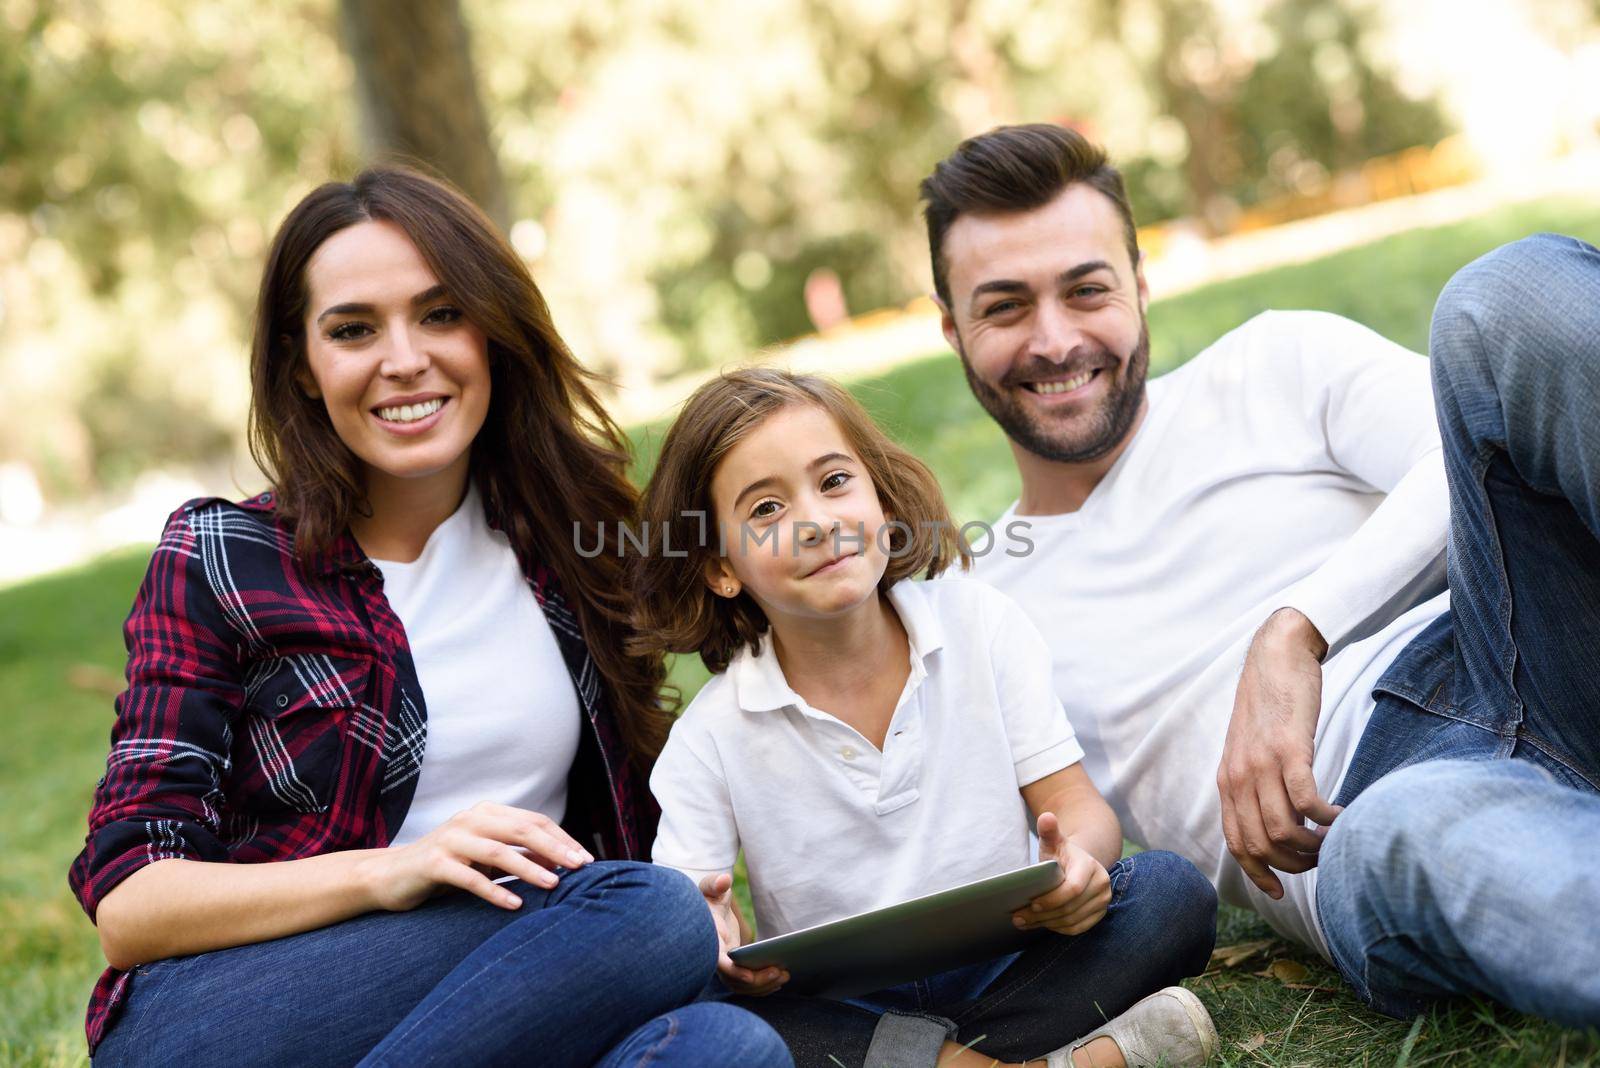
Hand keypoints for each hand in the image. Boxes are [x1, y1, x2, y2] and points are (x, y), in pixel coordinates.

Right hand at [359, 801, 592, 912]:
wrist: (391, 877)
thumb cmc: (447, 867)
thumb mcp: (485, 857)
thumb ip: (517, 854)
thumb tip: (560, 862)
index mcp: (486, 813)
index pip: (533, 821)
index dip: (562, 838)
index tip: (586, 859)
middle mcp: (470, 820)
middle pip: (521, 830)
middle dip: (554, 848)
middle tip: (580, 867)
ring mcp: (450, 840)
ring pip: (498, 852)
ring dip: (529, 869)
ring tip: (554, 885)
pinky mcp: (433, 863)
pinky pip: (469, 877)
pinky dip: (495, 892)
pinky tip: (515, 905)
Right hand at [699, 873, 786, 995]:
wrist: (706, 910)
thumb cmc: (710, 898)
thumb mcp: (710, 888)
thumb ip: (715, 884)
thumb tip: (724, 881)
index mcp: (709, 940)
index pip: (718, 961)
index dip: (733, 972)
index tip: (750, 977)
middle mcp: (714, 957)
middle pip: (734, 980)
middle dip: (757, 981)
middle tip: (780, 972)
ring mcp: (724, 965)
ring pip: (741, 986)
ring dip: (763, 986)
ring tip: (785, 975)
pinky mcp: (734, 967)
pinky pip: (746, 984)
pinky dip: (762, 986)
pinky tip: (779, 981)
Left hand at [1013, 812, 1111, 934]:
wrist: (1080, 864)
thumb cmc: (1061, 853)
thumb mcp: (1053, 841)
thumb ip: (1049, 830)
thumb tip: (1046, 817)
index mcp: (1090, 866)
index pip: (1072, 888)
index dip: (1052, 899)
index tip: (1031, 903)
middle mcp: (1102, 885)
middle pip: (1070, 908)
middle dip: (1042, 914)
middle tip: (1018, 917)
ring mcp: (1103, 902)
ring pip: (1072, 920)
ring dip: (1046, 923)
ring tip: (1023, 921)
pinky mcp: (1099, 915)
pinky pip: (1077, 928)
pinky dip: (1057, 929)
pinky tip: (1040, 924)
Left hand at [1217, 607, 1341, 899]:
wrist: (1276, 656)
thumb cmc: (1270, 706)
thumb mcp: (1250, 749)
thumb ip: (1255, 784)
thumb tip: (1273, 821)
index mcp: (1227, 781)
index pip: (1236, 842)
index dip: (1258, 873)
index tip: (1279, 891)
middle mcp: (1239, 777)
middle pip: (1260, 845)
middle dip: (1292, 864)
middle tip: (1320, 859)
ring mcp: (1262, 764)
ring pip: (1282, 830)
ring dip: (1312, 847)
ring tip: (1333, 840)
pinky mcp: (1290, 749)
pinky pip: (1306, 801)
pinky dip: (1327, 819)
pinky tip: (1342, 815)